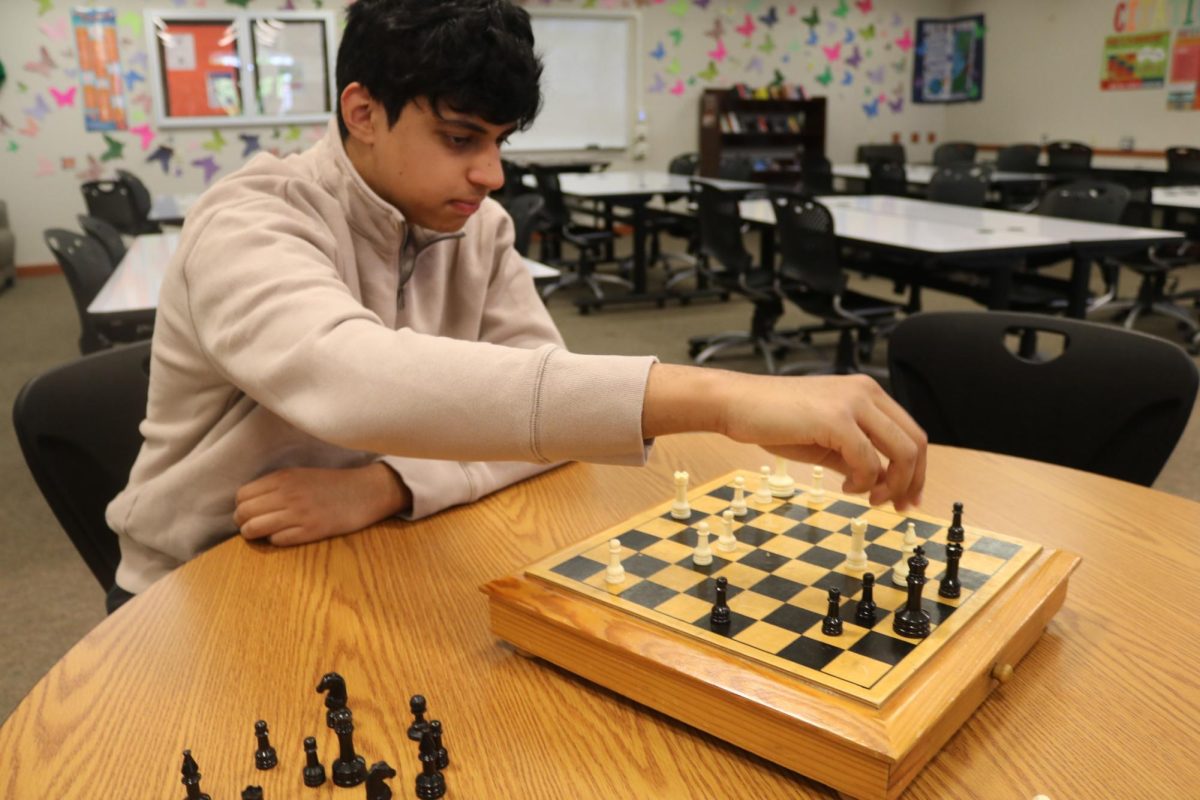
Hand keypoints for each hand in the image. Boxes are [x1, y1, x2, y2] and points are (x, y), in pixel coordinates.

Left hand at [234, 463, 410, 546]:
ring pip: (254, 529)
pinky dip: (277, 540)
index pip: (241, 496)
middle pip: (243, 513)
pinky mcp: (310, 531)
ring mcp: (298, 513)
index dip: (242, 507)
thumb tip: (248, 504)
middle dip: (244, 523)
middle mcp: (286, 494)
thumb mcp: (300, 475)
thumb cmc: (332, 484)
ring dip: (255, 535)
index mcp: (282, 478)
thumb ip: (275, 486)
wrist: (366, 491)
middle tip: (255, 526)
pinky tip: (287, 535)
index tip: (251, 512)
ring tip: (265, 534)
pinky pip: (277, 540)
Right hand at [642, 365, 925, 509]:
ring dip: (891, 485)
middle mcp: (866, 392)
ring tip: (868, 499)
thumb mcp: (825, 439)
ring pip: (901, 452)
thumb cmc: (774, 419)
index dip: (916, 470)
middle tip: (896, 507)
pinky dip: (863, 482)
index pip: (911, 432)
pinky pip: (868, 460)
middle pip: (915, 443)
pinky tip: (845, 488)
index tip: (906, 497)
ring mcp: (853, 403)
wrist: (737, 404)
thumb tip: (880, 481)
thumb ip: (855, 456)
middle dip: (910, 482)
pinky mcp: (835, 419)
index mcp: (867, 393)